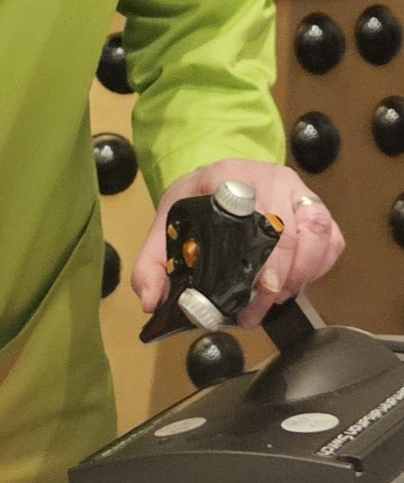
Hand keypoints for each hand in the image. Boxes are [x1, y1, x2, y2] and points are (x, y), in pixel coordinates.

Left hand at [132, 156, 344, 328]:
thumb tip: (151, 301)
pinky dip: (320, 266)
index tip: (255, 287)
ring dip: (303, 272)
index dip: (262, 254)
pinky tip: (298, 284)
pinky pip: (332, 238)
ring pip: (318, 231)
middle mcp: (270, 178)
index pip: (254, 211)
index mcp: (231, 176)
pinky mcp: (316, 207)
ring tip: (279, 298)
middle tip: (261, 306)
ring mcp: (297, 190)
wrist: (219, 177)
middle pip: (291, 228)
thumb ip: (151, 263)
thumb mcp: (166, 222)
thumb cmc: (197, 200)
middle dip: (280, 275)